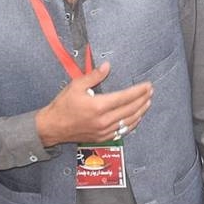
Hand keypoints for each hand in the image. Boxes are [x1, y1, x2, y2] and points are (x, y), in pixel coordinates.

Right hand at [35, 62, 154, 146]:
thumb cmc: (63, 106)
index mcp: (98, 106)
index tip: (147, 85)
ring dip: (140, 112)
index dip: (138, 91)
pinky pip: (122, 131)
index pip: (125, 97)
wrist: (52, 127)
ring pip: (129, 122)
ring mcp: (103, 131)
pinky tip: (136, 118)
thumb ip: (94, 76)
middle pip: (130, 110)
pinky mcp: (102, 138)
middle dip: (143, 100)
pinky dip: (132, 124)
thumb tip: (107, 66)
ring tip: (148, 103)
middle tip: (151, 92)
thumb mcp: (76, 85)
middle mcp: (103, 120)